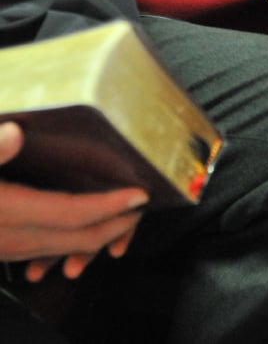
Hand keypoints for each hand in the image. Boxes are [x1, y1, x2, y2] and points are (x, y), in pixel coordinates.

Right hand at [0, 122, 147, 281]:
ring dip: (93, 237)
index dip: (109, 206)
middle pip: (74, 237)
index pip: (72, 213)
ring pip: (59, 248)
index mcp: (8, 211)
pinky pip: (41, 250)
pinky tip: (75, 235)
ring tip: (119, 222)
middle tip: (139, 208)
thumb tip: (15, 133)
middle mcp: (10, 236)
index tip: (138, 195)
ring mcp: (4, 246)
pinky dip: (67, 243)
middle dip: (113, 225)